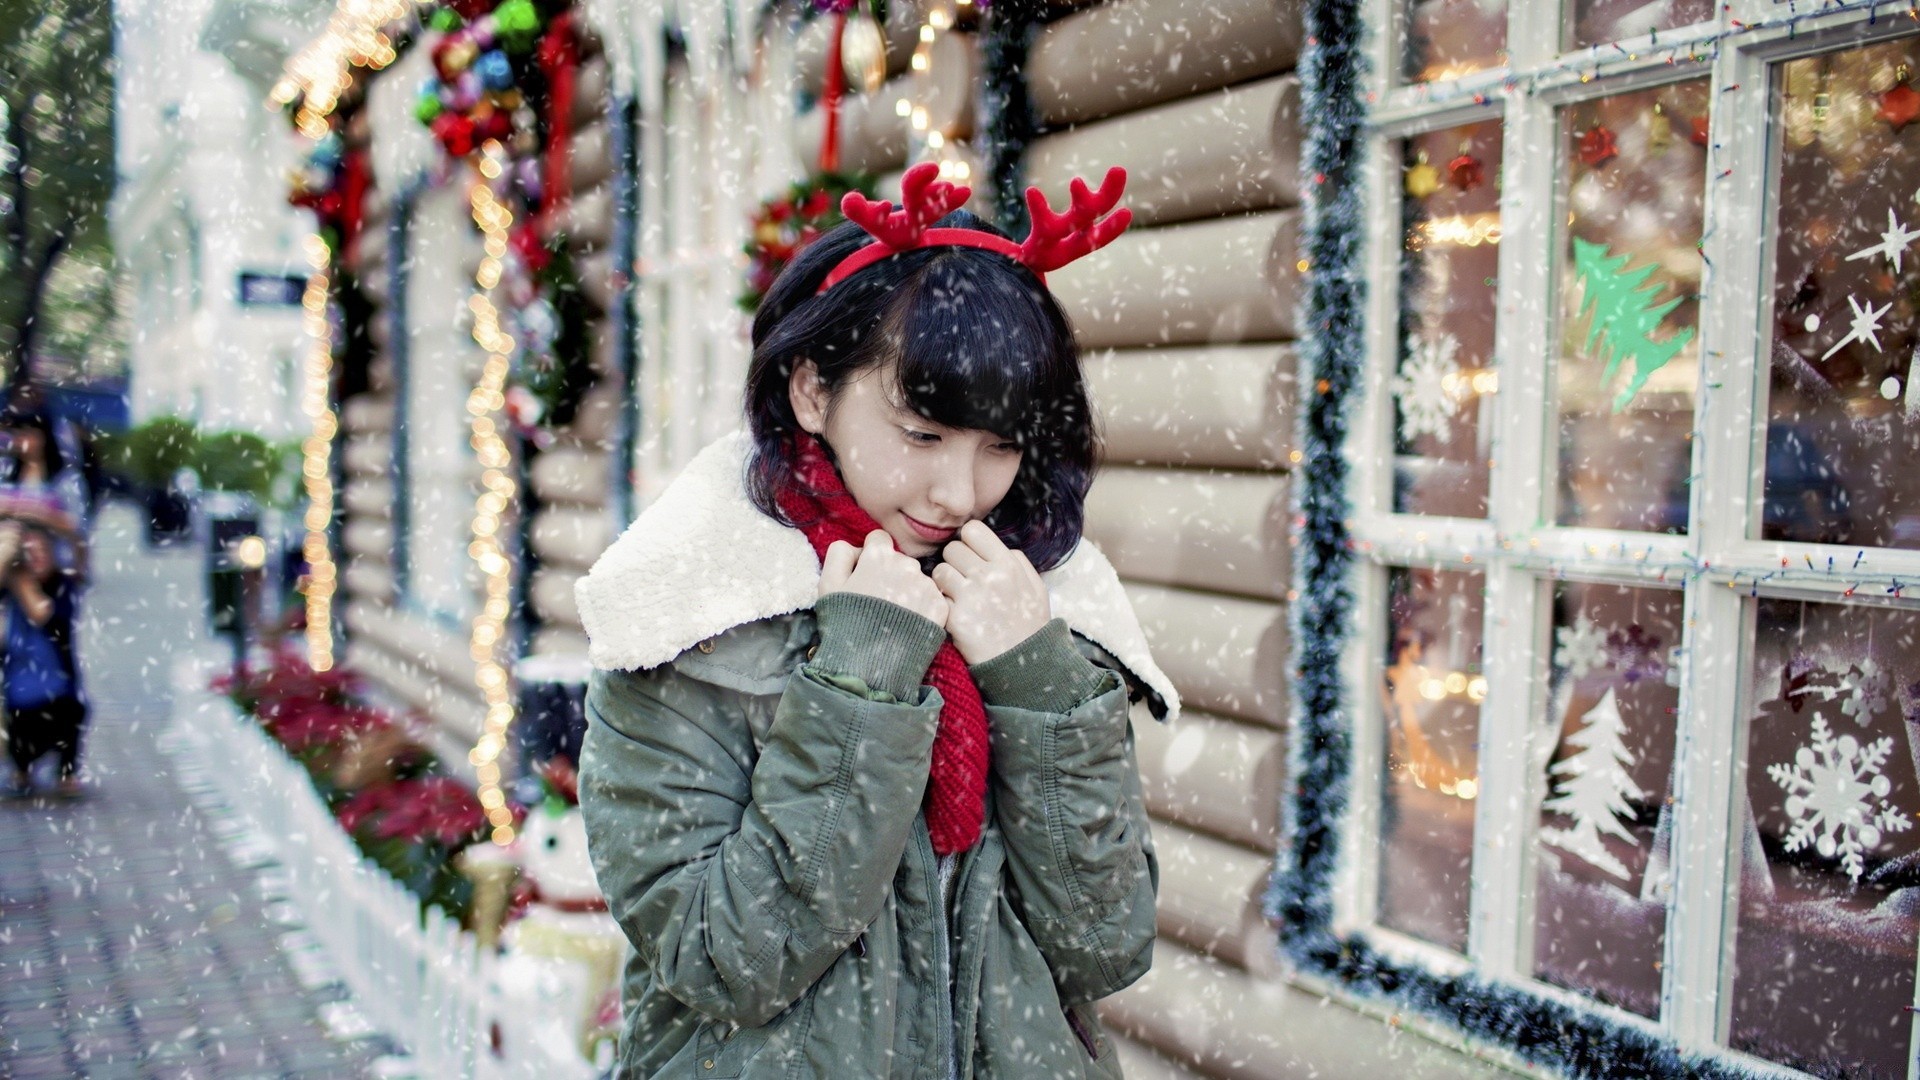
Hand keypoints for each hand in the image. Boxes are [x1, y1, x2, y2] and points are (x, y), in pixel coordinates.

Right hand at [819, 529, 949, 626]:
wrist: (868, 666)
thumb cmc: (844, 625)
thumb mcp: (828, 585)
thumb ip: (839, 554)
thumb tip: (857, 546)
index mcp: (879, 555)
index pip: (879, 540)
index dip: (870, 556)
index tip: (866, 575)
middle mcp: (907, 564)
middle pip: (899, 560)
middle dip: (890, 574)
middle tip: (878, 602)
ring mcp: (926, 586)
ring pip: (917, 579)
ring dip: (907, 591)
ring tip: (893, 618)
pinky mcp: (940, 607)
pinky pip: (931, 598)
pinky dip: (921, 608)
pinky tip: (908, 625)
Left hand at [932, 521, 1049, 664]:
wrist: (1024, 664)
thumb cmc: (1030, 625)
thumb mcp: (1036, 587)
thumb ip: (1018, 562)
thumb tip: (996, 546)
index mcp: (1008, 564)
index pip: (973, 530)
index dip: (968, 541)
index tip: (971, 555)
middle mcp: (988, 576)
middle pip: (952, 548)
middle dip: (955, 562)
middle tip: (963, 578)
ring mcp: (970, 597)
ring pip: (939, 571)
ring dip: (944, 582)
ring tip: (957, 596)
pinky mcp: (955, 618)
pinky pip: (937, 598)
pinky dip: (943, 604)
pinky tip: (955, 613)